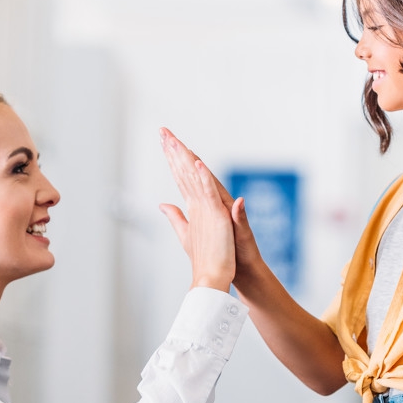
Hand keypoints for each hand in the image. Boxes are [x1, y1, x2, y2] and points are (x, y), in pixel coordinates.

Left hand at [159, 133, 235, 290]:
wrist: (239, 270)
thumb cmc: (220, 255)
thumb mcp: (191, 234)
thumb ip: (179, 217)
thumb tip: (164, 205)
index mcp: (201, 205)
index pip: (184, 177)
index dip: (174, 160)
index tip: (163, 143)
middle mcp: (210, 201)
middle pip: (190, 171)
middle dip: (176, 151)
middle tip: (163, 132)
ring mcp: (217, 206)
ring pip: (201, 177)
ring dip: (188, 158)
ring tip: (177, 140)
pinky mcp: (223, 216)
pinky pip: (214, 195)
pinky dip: (206, 179)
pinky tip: (199, 165)